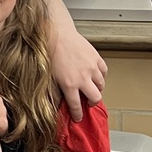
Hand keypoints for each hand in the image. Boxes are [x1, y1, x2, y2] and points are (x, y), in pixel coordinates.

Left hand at [40, 0, 106, 120]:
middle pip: (95, 98)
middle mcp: (82, 78)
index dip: (78, 115)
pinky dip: (101, 76)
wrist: (55, 33)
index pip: (76, 106)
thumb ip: (54, 92)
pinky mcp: (96, 57)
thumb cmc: (49, 53)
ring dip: (96, 89)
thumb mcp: (48, 77)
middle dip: (91, 103)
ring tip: (90, 88)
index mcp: (69, 84)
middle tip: (87, 102)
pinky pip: (103, 71)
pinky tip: (95, 75)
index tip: (78, 118)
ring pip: (101, 85)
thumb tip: (56, 104)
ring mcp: (91, 67)